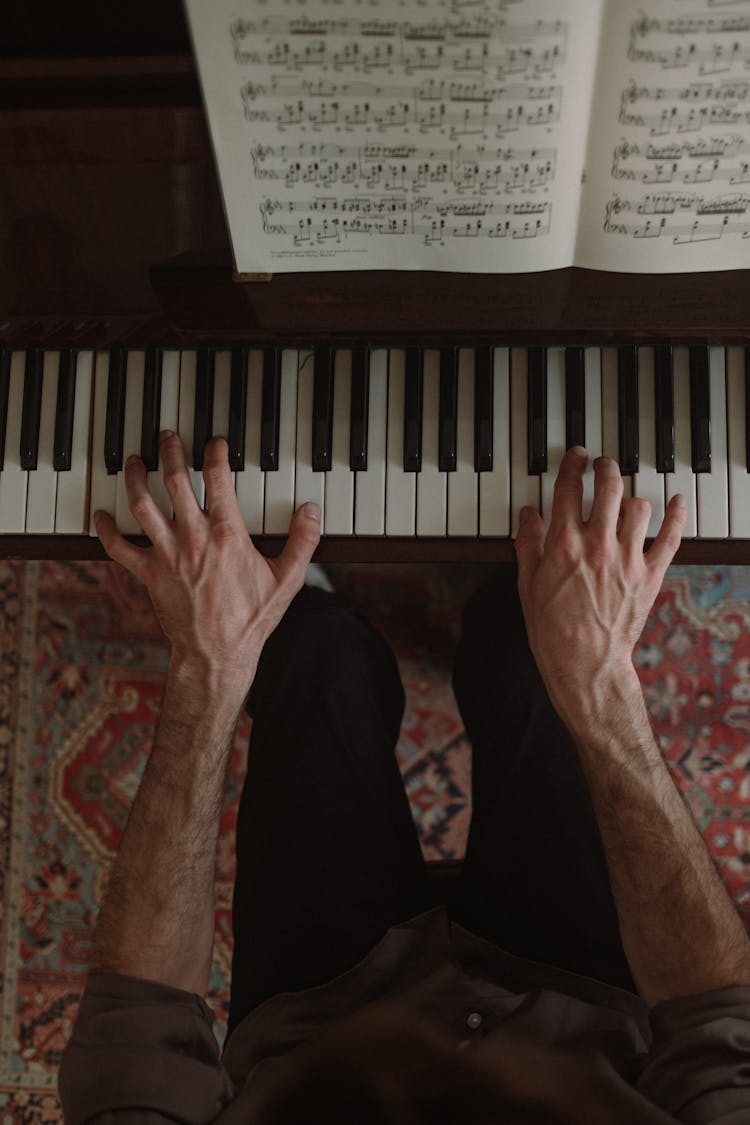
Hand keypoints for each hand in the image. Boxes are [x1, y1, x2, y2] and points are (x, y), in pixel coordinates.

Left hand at [94, 431, 320, 697]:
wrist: (217, 655)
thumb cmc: (251, 621)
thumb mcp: (288, 580)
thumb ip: (302, 541)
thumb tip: (311, 510)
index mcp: (227, 535)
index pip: (217, 479)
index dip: (215, 453)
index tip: (215, 443)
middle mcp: (193, 538)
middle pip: (173, 481)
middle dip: (169, 452)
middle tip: (167, 437)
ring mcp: (167, 555)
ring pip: (142, 504)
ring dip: (135, 477)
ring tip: (135, 460)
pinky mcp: (148, 574)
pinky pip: (119, 548)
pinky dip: (107, 529)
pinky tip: (103, 514)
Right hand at [514, 446, 686, 717]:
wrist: (585, 665)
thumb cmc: (552, 632)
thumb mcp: (527, 586)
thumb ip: (528, 545)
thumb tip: (528, 515)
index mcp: (563, 545)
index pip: (569, 490)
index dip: (572, 466)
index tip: (575, 457)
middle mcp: (597, 546)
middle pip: (609, 488)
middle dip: (606, 468)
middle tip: (603, 464)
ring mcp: (627, 559)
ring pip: (638, 507)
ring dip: (631, 496)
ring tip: (625, 497)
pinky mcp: (649, 576)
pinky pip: (670, 538)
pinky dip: (676, 516)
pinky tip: (676, 501)